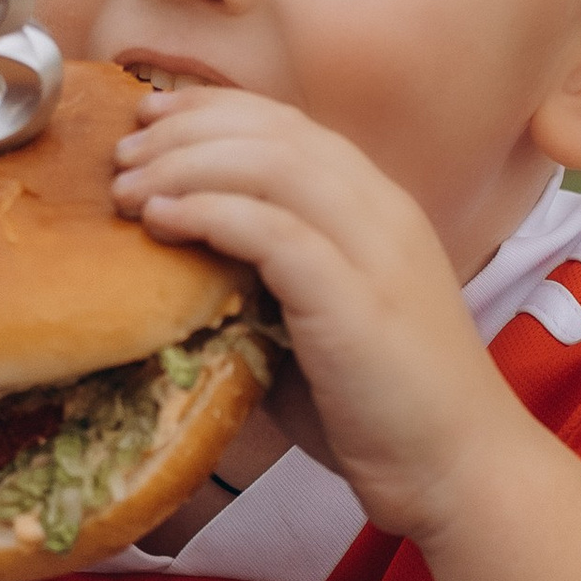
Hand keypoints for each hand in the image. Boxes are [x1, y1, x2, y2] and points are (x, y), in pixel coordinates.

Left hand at [112, 90, 522, 549]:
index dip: (212, 110)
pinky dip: (210, 214)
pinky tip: (162, 220)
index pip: (290, 126)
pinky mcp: (356, 302)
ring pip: (273, 165)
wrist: (458, 470)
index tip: (149, 117)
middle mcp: (383, 213)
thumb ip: (267, 280)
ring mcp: (376, 252)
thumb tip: (181, 262)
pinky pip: (275, 231)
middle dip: (186, 128)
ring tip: (127, 188)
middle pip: (275, 131)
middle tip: (122, 151)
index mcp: (378, 209)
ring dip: (186, 165)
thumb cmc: (382, 408)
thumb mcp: (318, 321)